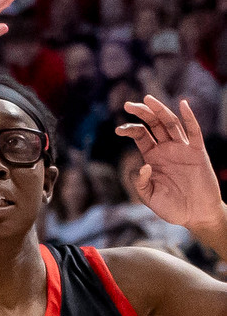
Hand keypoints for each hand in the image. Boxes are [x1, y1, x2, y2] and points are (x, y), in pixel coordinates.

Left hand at [116, 97, 226, 250]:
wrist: (197, 216)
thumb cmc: (173, 208)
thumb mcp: (150, 198)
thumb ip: (141, 183)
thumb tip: (144, 166)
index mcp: (153, 157)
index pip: (140, 135)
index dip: (129, 129)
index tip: (118, 130)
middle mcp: (166, 149)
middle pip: (153, 124)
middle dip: (141, 112)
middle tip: (128, 104)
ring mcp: (182, 149)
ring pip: (170, 123)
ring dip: (160, 110)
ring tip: (148, 99)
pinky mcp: (197, 152)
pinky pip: (194, 132)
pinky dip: (189, 117)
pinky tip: (183, 104)